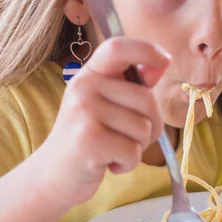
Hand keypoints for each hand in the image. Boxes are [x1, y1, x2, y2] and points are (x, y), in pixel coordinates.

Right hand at [39, 37, 169, 206]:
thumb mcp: (105, 105)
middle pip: (147, 100)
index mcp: (89, 74)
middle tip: (126, 138)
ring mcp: (84, 112)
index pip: (118, 47)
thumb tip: (161, 64)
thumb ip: (131, 85)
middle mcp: (84, 87)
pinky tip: (109, 164)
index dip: (147, 49)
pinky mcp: (89, 140)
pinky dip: (128, 164)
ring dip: (137, 147)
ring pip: (144, 128)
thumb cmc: (88, 137)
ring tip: (113, 150)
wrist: (55, 175)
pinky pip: (133, 151)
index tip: (166, 60)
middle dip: (151, 126)